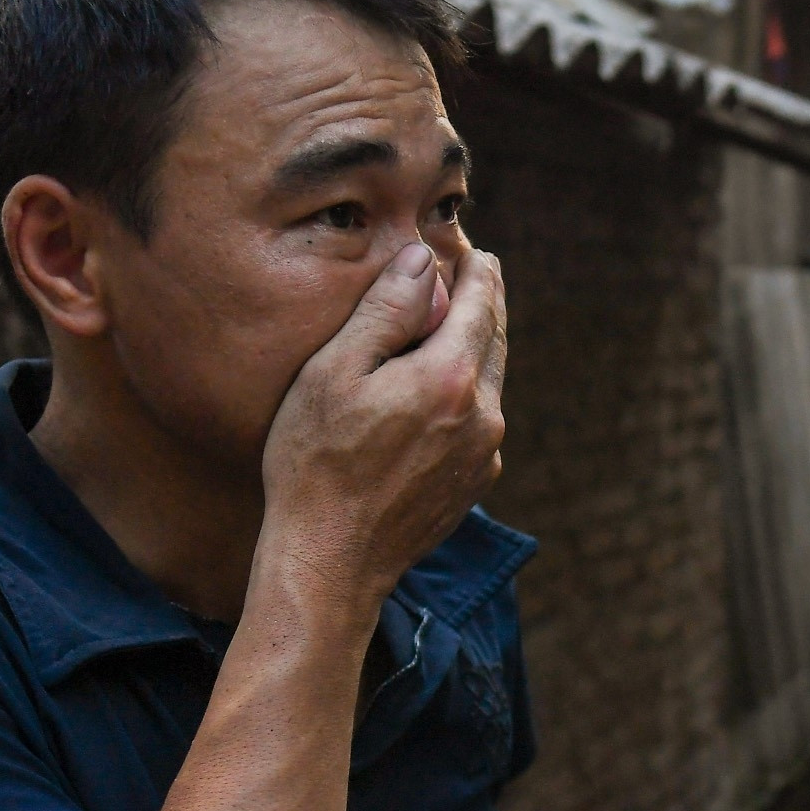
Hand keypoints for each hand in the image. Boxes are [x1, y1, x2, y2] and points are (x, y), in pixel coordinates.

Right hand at [259, 243, 506, 606]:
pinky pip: (481, 422)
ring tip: (464, 323)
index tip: (477, 250)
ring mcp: (484, 454)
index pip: (479, 305)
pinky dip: (470, 393)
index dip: (477, 273)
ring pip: (490, 383)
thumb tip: (423, 260)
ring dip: (479, 348)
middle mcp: (482, 415)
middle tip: (481, 274)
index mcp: (450, 378)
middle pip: (494, 342)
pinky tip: (448, 390)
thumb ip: (385, 312)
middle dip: (487, 304)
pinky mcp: (474, 483)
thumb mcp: (334, 373)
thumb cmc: (316, 462)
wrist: (331, 560)